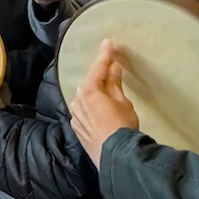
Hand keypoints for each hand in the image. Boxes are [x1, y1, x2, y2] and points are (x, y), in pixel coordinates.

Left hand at [69, 39, 138, 167]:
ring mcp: (75, 115)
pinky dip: (90, 107)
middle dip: (99, 75)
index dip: (104, 55)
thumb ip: (115, 83)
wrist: (116, 156)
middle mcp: (77, 100)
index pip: (98, 69)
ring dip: (94, 92)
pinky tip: (99, 108)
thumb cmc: (122, 125)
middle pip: (89, 83)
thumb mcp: (122, 102)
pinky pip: (83, 111)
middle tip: (111, 67)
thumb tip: (113, 67)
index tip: (107, 43)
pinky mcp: (76, 128)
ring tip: (106, 90)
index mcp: (88, 91)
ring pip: (84, 98)